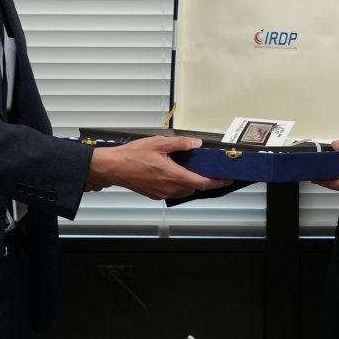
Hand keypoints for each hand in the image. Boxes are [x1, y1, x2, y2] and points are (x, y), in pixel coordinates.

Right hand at [87, 135, 229, 199]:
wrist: (113, 167)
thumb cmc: (132, 155)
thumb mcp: (159, 143)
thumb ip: (180, 144)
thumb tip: (196, 144)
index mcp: (174, 175)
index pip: (202, 183)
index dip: (217, 182)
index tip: (226, 179)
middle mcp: (169, 188)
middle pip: (194, 188)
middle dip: (202, 181)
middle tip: (206, 170)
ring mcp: (161, 193)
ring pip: (183, 191)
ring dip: (188, 183)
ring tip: (187, 169)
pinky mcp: (154, 195)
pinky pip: (171, 192)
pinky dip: (177, 184)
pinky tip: (171, 173)